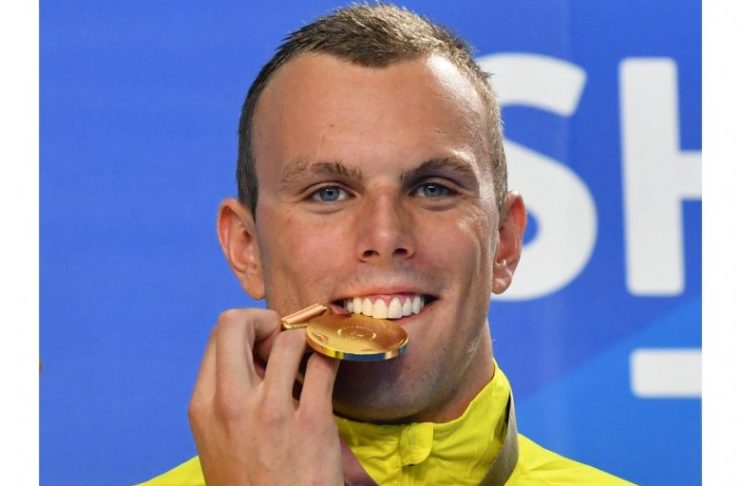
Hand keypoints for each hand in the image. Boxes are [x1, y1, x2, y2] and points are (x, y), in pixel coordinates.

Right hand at [188, 308, 343, 485]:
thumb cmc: (250, 482)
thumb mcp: (219, 439)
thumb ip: (229, 395)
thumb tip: (259, 351)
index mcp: (203, 406)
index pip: (218, 334)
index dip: (246, 329)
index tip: (265, 345)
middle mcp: (230, 403)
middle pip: (236, 322)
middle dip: (265, 319)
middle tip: (284, 339)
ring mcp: (271, 412)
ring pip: (288, 338)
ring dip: (304, 339)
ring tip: (312, 357)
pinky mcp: (311, 423)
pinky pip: (324, 364)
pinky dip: (333, 355)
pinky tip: (334, 362)